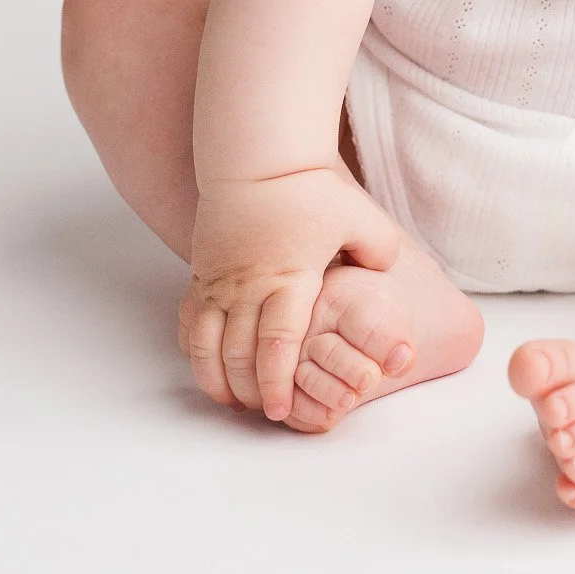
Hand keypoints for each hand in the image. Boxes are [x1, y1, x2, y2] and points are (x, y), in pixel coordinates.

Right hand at [178, 169, 399, 418]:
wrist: (257, 161)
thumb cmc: (309, 190)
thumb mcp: (359, 216)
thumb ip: (379, 249)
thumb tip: (385, 277)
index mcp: (289, 278)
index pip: (278, 344)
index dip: (278, 382)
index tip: (282, 410)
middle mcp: (248, 286)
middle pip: (240, 355)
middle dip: (252, 391)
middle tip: (267, 413)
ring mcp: (219, 281)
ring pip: (207, 345)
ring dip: (217, 379)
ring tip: (235, 402)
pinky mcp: (202, 274)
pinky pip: (190, 323)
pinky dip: (196, 352)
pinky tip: (210, 369)